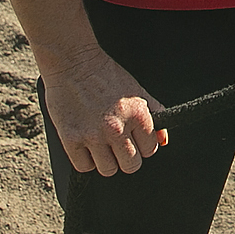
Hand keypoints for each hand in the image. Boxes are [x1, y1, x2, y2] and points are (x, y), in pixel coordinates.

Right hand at [41, 45, 168, 174]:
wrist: (74, 63)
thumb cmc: (107, 75)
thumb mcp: (138, 91)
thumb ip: (155, 115)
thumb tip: (163, 141)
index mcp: (137, 115)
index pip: (150, 150)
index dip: (143, 146)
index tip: (134, 139)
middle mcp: (117, 128)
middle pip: (131, 165)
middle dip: (127, 157)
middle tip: (118, 145)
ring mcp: (93, 136)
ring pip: (108, 170)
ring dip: (106, 161)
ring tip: (102, 145)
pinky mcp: (71, 139)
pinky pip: (84, 167)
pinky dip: (86, 160)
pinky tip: (86, 145)